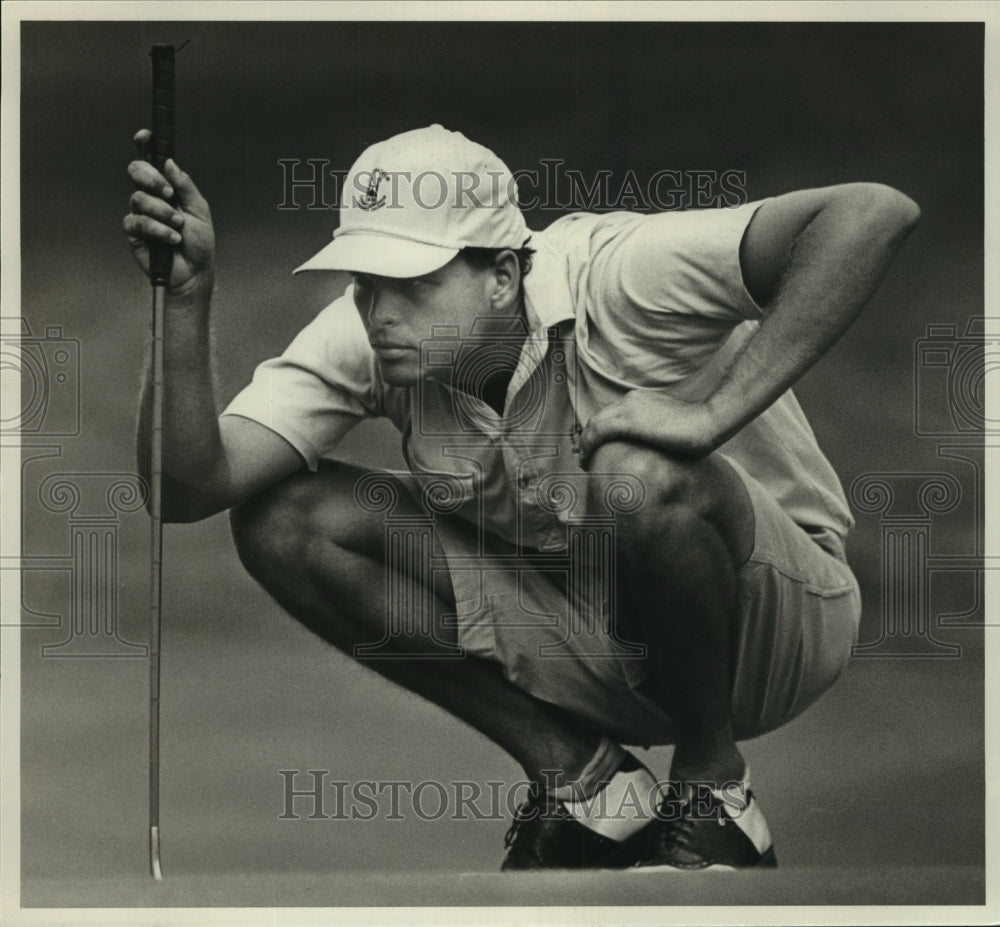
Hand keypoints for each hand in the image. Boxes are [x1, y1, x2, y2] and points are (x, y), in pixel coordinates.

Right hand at [123, 129, 214, 298]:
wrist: (195, 271)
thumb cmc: (199, 242)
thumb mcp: (199, 210)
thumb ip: (185, 186)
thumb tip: (169, 163)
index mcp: (167, 187)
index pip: (151, 161)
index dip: (144, 145)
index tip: (145, 136)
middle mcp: (151, 196)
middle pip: (136, 172)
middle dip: (152, 178)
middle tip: (169, 193)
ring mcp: (141, 213)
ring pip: (139, 198)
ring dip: (163, 212)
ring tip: (178, 226)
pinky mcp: (134, 232)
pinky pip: (137, 221)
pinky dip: (158, 229)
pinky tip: (171, 238)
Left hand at [578, 389, 721, 467]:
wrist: (708, 420)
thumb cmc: (698, 429)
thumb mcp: (670, 427)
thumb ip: (656, 432)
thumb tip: (655, 449)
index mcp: (640, 400)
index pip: (611, 415)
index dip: (600, 432)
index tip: (598, 449)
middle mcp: (631, 400)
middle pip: (598, 418)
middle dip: (588, 438)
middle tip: (586, 458)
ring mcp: (629, 408)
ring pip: (594, 425)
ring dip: (585, 444)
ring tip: (584, 462)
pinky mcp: (629, 421)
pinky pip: (598, 433)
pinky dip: (588, 447)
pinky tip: (587, 461)